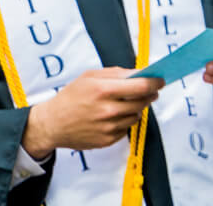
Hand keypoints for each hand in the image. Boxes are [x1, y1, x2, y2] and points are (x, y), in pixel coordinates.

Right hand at [21, 67, 162, 159]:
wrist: (51, 124)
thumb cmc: (71, 97)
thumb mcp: (90, 77)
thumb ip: (117, 73)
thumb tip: (142, 73)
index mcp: (103, 90)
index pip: (142, 86)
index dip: (156, 82)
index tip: (161, 80)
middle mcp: (107, 110)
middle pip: (143, 101)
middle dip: (150, 94)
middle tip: (150, 90)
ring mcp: (108, 127)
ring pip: (137, 115)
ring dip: (137, 108)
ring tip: (125, 102)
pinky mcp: (107, 140)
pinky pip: (127, 128)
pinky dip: (125, 120)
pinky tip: (114, 116)